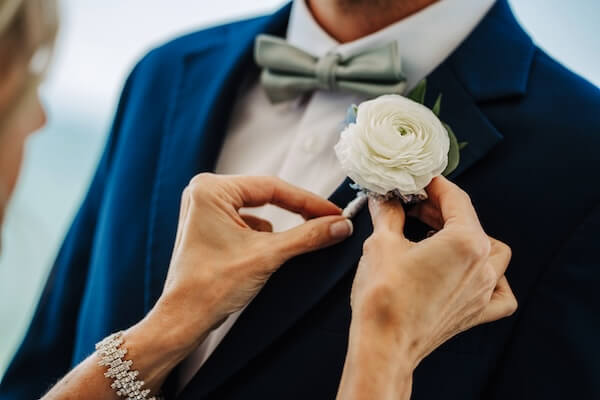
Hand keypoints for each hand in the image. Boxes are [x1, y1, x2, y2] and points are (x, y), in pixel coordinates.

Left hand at [44, 174, 352, 398]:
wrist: (184, 319)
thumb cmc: (211, 287)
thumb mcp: (267, 256)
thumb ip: (307, 236)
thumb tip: (339, 225)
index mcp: (211, 189)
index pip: (272, 187)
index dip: (308, 201)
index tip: (334, 213)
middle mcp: (205, 193)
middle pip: (265, 195)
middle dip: (297, 210)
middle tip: (328, 221)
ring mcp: (205, 210)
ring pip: (258, 210)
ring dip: (281, 226)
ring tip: (305, 236)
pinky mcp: (210, 227)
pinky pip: (247, 223)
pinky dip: (265, 236)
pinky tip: (270, 251)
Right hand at [338, 177, 515, 398]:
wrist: (384, 345)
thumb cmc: (385, 297)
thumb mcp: (381, 243)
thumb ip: (389, 214)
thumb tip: (385, 199)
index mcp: (466, 242)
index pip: (456, 199)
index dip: (434, 185)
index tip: (418, 181)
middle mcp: (483, 265)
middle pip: (470, 222)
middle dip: (442, 208)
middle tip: (413, 205)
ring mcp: (483, 291)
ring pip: (492, 252)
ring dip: (469, 236)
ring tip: (438, 234)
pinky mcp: (476, 312)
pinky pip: (500, 291)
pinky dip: (493, 279)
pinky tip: (472, 274)